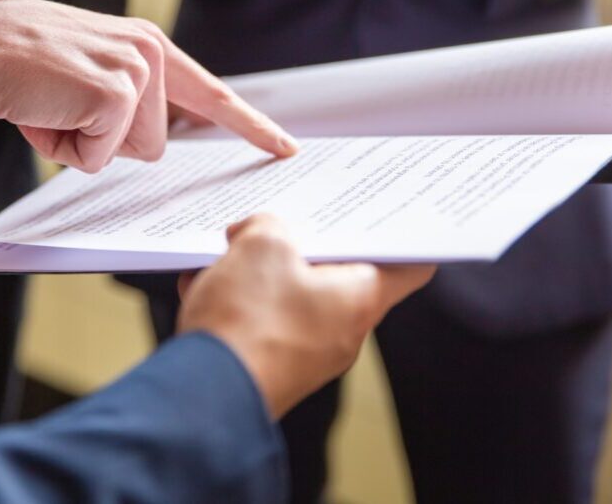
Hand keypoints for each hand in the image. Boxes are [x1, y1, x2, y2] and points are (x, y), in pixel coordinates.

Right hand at [0, 0, 297, 173]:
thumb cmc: (16, 63)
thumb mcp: (84, 72)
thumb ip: (125, 97)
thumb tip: (148, 141)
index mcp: (149, 45)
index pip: (212, 93)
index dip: (250, 126)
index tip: (284, 149)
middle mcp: (152, 53)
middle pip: (154, 145)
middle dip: (103, 141)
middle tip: (60, 103)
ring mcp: (137, 72)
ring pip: (129, 154)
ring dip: (81, 143)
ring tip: (49, 102)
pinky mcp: (116, 94)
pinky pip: (98, 157)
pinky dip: (62, 147)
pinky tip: (41, 109)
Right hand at [177, 214, 433, 417]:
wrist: (204, 395)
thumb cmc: (248, 322)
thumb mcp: (260, 245)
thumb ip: (267, 226)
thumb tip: (255, 233)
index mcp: (359, 299)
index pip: (408, 267)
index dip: (399, 237)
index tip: (382, 217)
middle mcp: (343, 333)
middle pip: (336, 276)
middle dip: (302, 246)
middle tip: (275, 224)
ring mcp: (306, 356)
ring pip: (291, 298)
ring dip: (259, 273)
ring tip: (228, 254)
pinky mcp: (271, 369)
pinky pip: (261, 323)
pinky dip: (237, 302)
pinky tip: (203, 284)